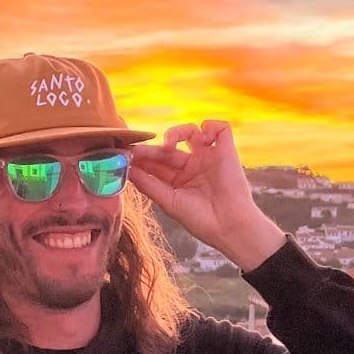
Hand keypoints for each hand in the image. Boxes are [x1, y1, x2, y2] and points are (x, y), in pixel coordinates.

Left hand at [129, 120, 284, 270]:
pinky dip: (210, 126)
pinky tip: (200, 138)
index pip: (157, 162)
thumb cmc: (200, 220)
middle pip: (168, 148)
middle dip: (151, 148)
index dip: (142, 157)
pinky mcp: (226, 151)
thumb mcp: (169, 202)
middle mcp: (193, 165)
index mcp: (179, 178)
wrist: (229, 227)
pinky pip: (220, 128)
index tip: (124, 155)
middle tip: (135, 149)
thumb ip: (148, 184)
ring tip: (168, 145)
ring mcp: (209, 156)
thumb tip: (126, 169)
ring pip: (191, 131)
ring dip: (176, 132)